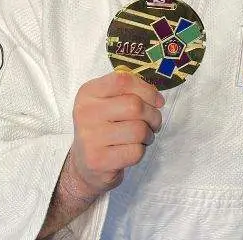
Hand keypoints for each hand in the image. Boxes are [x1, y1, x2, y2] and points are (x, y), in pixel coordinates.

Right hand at [68, 71, 163, 197]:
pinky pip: (135, 152)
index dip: (147, 90)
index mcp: (88, 93)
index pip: (123, 81)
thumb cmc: (104, 128)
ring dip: (148, 135)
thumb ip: (130, 92)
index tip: (157, 101)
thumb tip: (158, 99)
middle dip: (153, 115)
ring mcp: (89, 137)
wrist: (85, 163)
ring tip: (141, 138)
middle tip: (153, 123)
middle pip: (135, 106)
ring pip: (139, 130)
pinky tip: (131, 150)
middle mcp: (85, 112)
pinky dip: (141, 151)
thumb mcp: (108, 102)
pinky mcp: (98, 160)